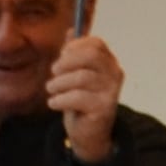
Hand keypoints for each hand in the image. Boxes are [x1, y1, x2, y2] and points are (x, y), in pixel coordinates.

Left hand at [45, 32, 128, 164]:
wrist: (89, 134)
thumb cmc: (80, 101)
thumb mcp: (75, 75)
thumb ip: (74, 54)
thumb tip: (71, 30)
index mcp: (109, 63)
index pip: (96, 44)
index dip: (75, 46)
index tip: (61, 56)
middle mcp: (115, 74)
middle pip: (91, 56)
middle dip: (66, 62)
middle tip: (53, 73)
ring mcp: (112, 91)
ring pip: (82, 77)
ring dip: (59, 83)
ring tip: (51, 90)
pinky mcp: (104, 108)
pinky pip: (78, 97)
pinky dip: (60, 99)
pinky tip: (53, 104)